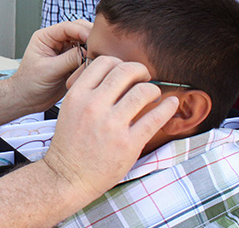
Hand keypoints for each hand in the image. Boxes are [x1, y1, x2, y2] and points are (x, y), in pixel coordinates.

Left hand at [8, 20, 93, 111]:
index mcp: (45, 37)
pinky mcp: (71, 63)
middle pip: (79, 31)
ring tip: (100, 57)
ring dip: (92, 49)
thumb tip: (88, 51)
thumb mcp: (49, 70)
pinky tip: (96, 65)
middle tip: (101, 47)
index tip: (93, 40)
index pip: (68, 27)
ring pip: (84, 44)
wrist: (27, 100)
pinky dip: (92, 60)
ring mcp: (64, 52)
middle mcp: (56, 42)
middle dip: (90, 38)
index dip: (82, 31)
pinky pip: (85, 57)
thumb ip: (69, 59)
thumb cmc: (29, 84)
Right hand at [44, 57, 178, 200]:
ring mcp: (112, 125)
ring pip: (143, 91)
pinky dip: (168, 107)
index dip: (119, 63)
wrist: (67, 177)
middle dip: (140, 70)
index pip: (104, 62)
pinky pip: (155, 117)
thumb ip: (87, 91)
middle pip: (126, 71)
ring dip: (153, 89)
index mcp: (78, 95)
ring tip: (153, 95)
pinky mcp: (128, 143)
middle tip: (144, 77)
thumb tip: (113, 76)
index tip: (126, 72)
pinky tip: (171, 104)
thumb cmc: (70, 144)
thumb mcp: (69, 109)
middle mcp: (94, 106)